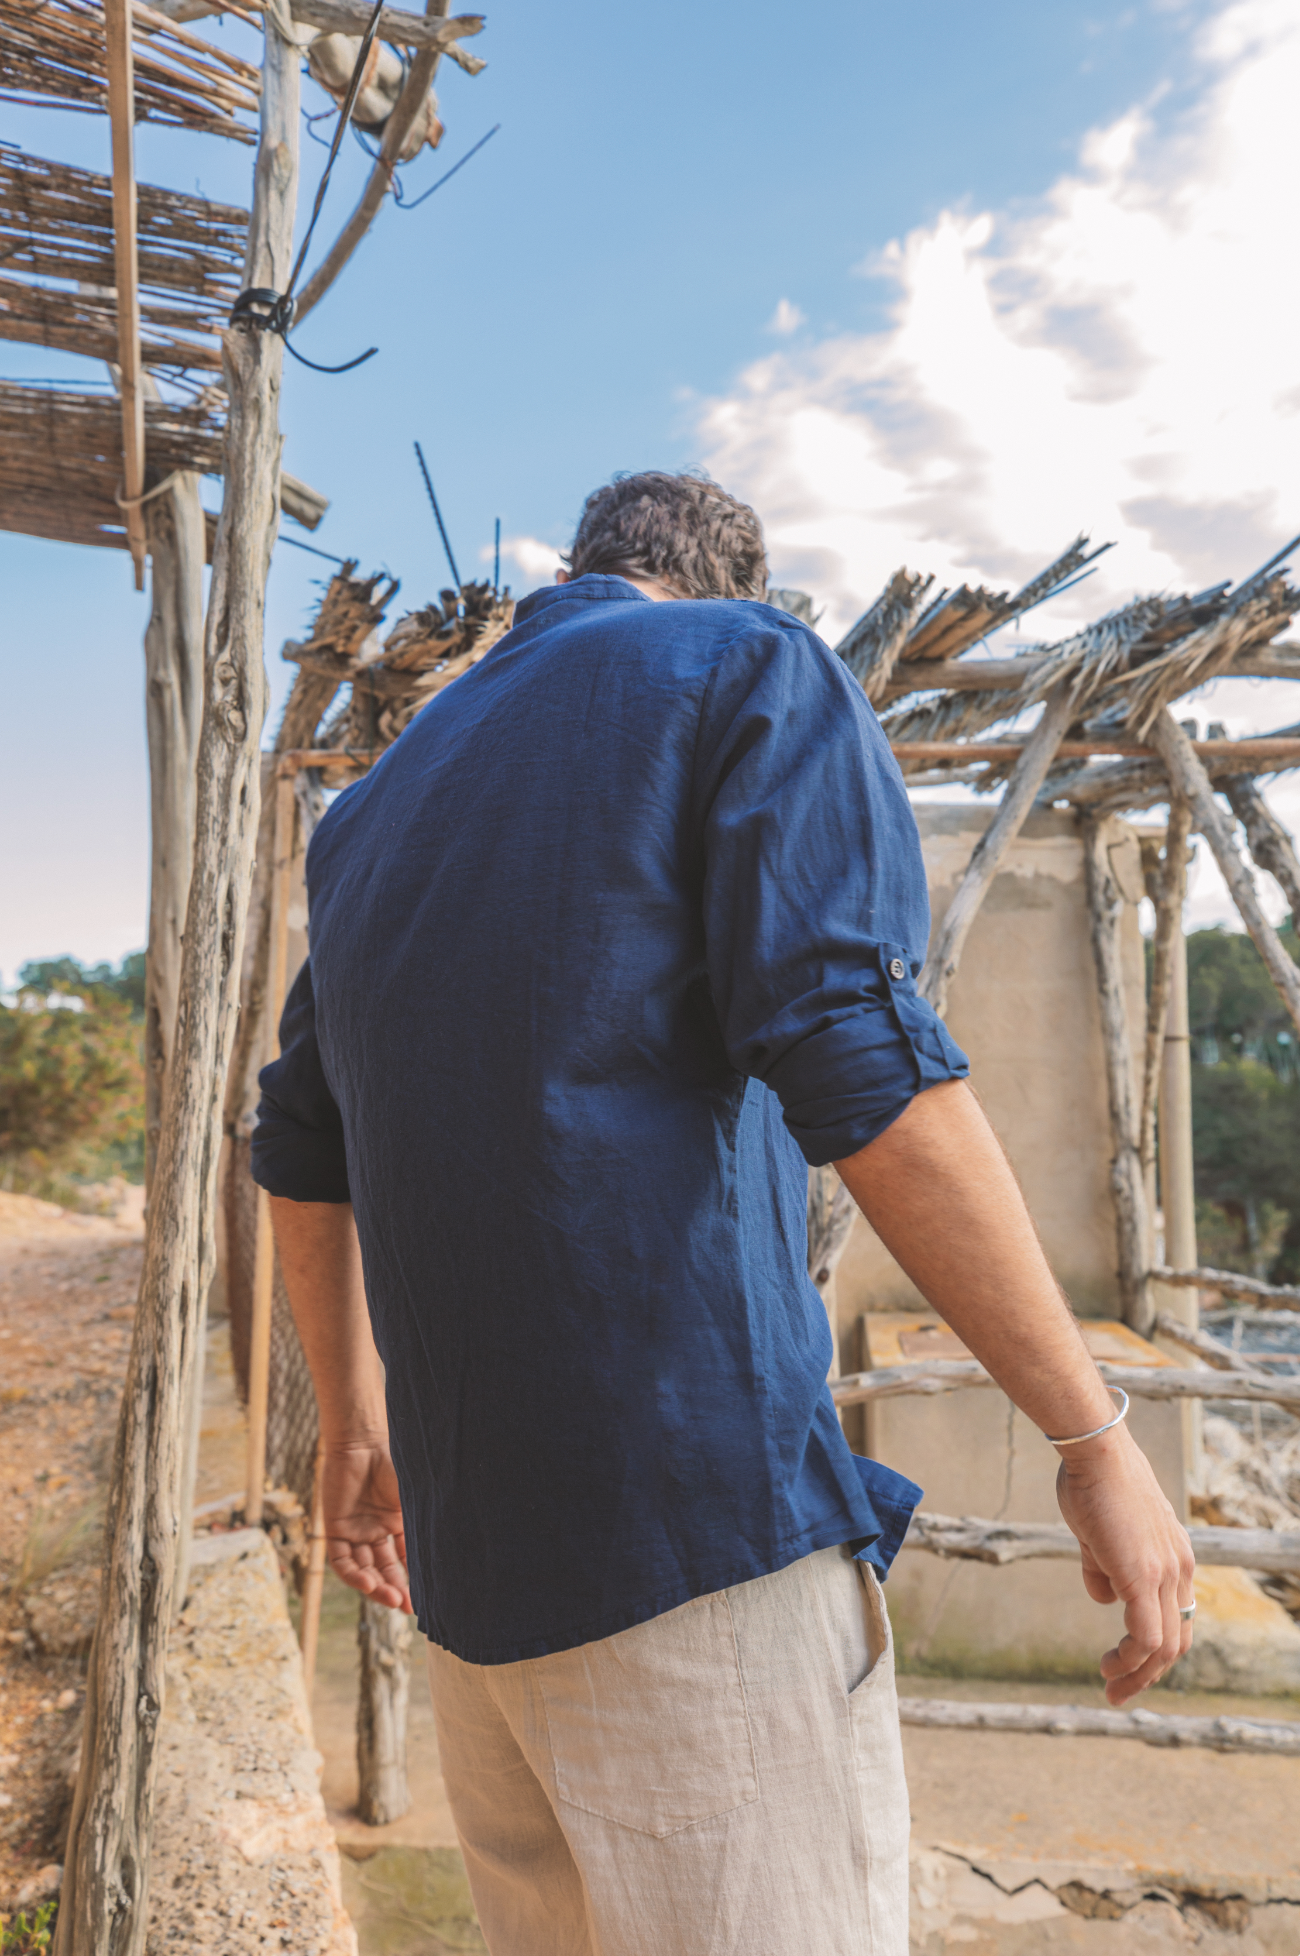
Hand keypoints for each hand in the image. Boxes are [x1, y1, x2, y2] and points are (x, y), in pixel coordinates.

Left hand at [321, 1441, 412, 1612]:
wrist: (363, 1443)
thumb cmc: (393, 1464)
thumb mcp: (413, 1500)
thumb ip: (423, 1527)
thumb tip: (447, 1559)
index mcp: (397, 1522)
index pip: (404, 1559)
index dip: (412, 1580)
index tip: (422, 1601)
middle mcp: (375, 1529)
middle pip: (383, 1568)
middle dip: (394, 1589)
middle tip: (406, 1607)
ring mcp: (355, 1530)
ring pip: (363, 1569)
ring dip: (375, 1586)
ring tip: (391, 1599)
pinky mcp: (334, 1528)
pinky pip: (341, 1560)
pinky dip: (353, 1575)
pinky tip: (367, 1584)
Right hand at [1055, 1425, 1195, 1704]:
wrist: (1096, 1451)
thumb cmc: (1093, 1481)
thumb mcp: (1098, 1533)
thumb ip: (1103, 1569)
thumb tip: (1104, 1599)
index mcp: (1175, 1557)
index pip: (1178, 1617)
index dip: (1156, 1647)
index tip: (1128, 1663)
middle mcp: (1180, 1569)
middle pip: (1177, 1640)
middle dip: (1149, 1674)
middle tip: (1118, 1692)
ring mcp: (1165, 1573)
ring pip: (1165, 1646)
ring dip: (1138, 1674)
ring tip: (1111, 1688)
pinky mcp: (1143, 1577)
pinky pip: (1146, 1636)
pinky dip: (1131, 1660)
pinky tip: (1109, 1667)